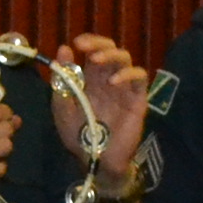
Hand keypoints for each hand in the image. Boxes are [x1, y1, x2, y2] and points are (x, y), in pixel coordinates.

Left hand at [53, 35, 151, 179]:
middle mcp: (109, 80)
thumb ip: (62, 81)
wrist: (95, 160)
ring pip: (125, 59)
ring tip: (97, 60)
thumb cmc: (78, 136)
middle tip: (85, 47)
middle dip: (99, 44)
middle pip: (111, 50)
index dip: (88, 42)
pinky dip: (128, 73)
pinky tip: (113, 81)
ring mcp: (124, 89)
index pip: (94, 52)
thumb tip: (63, 49)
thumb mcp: (62, 107)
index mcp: (91, 80)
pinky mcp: (138, 99)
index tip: (76, 43)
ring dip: (111, 55)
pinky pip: (140, 77)